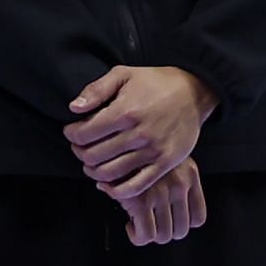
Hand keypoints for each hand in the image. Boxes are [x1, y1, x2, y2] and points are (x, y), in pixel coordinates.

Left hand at [65, 65, 217, 201]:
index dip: (72, 134)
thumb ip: (96, 90)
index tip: (72, 132)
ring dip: (93, 171)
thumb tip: (74, 108)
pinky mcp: (165, 163)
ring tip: (92, 163)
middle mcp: (138, 133)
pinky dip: (116, 191)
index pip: (84, 134)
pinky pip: (135, 186)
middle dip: (80, 152)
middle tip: (80, 148)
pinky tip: (107, 184)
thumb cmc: (156, 82)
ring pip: (109, 173)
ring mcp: (152, 151)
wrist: (194, 92)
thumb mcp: (124, 74)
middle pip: (94, 155)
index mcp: (125, 111)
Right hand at [119, 156, 208, 246]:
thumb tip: (175, 216)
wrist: (119, 135)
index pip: (198, 218)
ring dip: (150, 234)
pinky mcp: (141, 201)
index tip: (170, 223)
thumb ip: (175, 183)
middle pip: (180, 230)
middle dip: (164, 232)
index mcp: (189, 174)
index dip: (183, 225)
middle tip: (152, 224)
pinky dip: (137, 236)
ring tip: (140, 224)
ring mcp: (161, 193)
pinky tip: (131, 225)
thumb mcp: (168, 159)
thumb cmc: (142, 149)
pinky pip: (145, 235)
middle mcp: (179, 184)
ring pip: (163, 235)